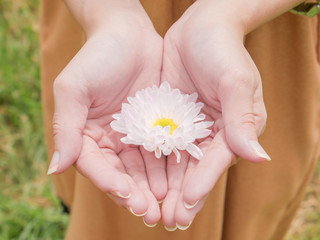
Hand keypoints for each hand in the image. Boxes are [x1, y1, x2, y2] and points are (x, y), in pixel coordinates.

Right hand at [47, 5, 165, 225]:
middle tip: (151, 212)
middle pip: (121, 174)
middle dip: (136, 194)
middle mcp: (110, 140)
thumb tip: (55, 168)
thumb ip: (66, 127)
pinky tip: (177, 182)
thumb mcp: (74, 88)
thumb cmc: (97, 57)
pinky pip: (162, 151)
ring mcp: (134, 136)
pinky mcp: (156, 127)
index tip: (127, 196)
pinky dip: (168, 168)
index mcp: (86, 135)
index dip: (110, 183)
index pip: (97, 166)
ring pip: (143, 169)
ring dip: (154, 188)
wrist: (128, 34)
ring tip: (167, 205)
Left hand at [160, 1, 269, 228]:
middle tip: (169, 220)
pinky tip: (141, 179)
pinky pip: (161, 143)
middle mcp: (213, 132)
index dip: (202, 183)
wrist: (201, 27)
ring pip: (177, 162)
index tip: (186, 203)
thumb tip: (258, 158)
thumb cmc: (223, 50)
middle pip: (197, 169)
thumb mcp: (235, 80)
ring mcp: (190, 126)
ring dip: (166, 186)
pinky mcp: (171, 117)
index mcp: (234, 128)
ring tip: (152, 209)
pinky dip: (153, 163)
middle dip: (183, 195)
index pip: (216, 161)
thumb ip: (242, 118)